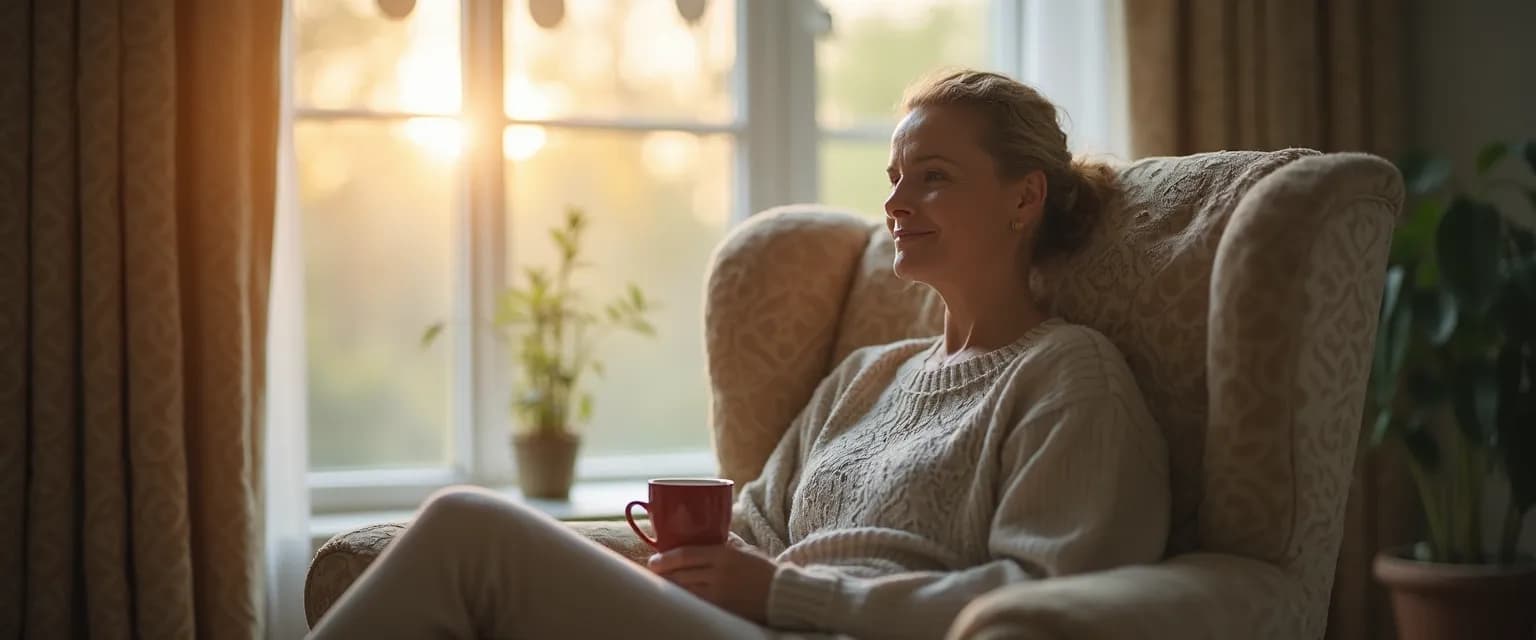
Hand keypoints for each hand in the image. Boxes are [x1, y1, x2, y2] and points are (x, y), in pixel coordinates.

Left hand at [647, 535, 777, 623]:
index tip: (654, 560)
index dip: (665, 558)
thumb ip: (724, 542)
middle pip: (681, 575)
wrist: (782, 594)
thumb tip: (703, 532)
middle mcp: (719, 575)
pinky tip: (680, 597)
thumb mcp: (744, 550)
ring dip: (671, 588)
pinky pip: (697, 604)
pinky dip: (686, 599)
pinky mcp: (723, 610)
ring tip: (663, 584)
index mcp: (724, 555)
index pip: (685, 555)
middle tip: (653, 572)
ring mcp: (720, 595)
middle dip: (663, 574)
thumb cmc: (763, 570)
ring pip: (685, 591)